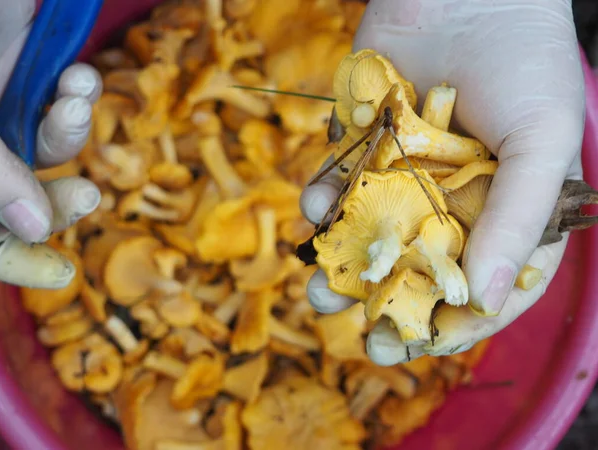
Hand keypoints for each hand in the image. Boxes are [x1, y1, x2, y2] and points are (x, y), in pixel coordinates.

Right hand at [0, 0, 101, 287]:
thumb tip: (35, 228)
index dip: (16, 259)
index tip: (62, 274)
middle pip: (25, 196)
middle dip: (61, 199)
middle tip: (88, 196)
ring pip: (52, 146)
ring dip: (72, 132)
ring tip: (70, 102)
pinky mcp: (26, 67)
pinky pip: (65, 96)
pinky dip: (81, 92)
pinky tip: (78, 77)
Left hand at [301, 0, 584, 364]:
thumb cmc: (523, 63)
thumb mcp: (540, 144)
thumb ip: (515, 221)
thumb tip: (482, 301)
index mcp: (503, 214)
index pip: (483, 287)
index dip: (454, 324)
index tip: (418, 349)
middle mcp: (450, 204)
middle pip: (416, 273)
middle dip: (387, 309)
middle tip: (363, 341)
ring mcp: (402, 179)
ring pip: (368, 239)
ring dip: (341, 268)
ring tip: (318, 292)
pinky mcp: (362, 149)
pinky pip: (338, 188)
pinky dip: (323, 202)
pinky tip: (316, 206)